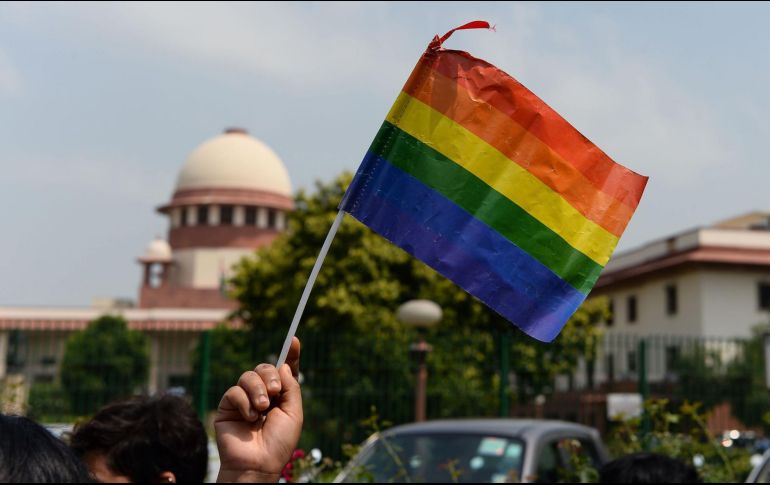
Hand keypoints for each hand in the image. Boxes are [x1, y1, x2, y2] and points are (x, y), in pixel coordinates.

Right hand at [215, 337, 301, 482]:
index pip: (284, 370)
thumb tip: (283, 365)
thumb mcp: (294, 413)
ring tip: (262, 408)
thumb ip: (291, 387)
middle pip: (265, 367)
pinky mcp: (227, 406)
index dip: (290, 355)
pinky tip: (249, 417)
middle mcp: (262, 394)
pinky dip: (244, 402)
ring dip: (257, 389)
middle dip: (270, 375)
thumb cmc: (278, 443)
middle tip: (274, 390)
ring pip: (248, 376)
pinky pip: (234, 391)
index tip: (294, 340)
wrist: (258, 463)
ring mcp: (244, 399)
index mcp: (280, 396)